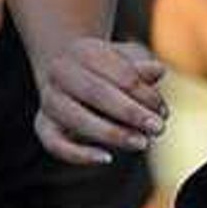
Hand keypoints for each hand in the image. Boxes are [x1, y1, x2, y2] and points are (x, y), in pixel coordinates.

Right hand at [34, 34, 166, 164]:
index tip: (162, 109)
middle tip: (158, 128)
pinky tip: (107, 158)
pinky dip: (79, 154)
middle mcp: (60, 72)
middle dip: (131, 112)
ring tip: (141, 143)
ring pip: (76, 118)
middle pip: (96, 92)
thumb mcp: (129, 61)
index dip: (144, 93)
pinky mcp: (44, 125)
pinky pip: (55, 144)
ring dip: (112, 133)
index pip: (118, 72)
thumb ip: (142, 67)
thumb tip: (158, 71)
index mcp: (83, 50)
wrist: (75, 74)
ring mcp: (49, 99)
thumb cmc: (111, 68)